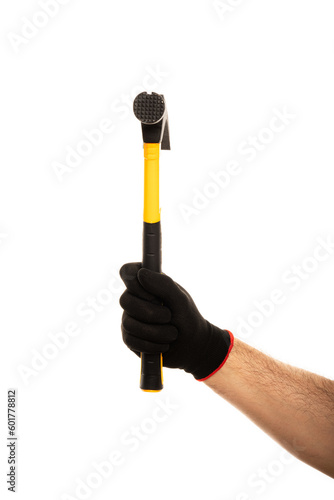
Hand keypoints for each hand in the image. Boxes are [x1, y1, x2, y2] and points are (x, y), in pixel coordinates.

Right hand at [119, 262, 233, 380]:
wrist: (191, 345)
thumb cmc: (186, 317)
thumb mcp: (180, 299)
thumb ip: (164, 284)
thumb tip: (141, 274)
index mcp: (146, 282)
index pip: (127, 271)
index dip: (133, 280)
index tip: (151, 293)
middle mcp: (134, 298)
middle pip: (125, 300)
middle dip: (150, 312)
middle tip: (169, 316)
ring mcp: (129, 317)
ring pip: (129, 323)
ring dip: (156, 332)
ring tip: (172, 334)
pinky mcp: (129, 337)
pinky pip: (131, 341)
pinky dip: (151, 344)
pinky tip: (163, 345)